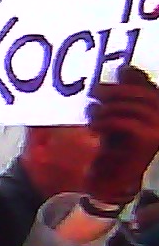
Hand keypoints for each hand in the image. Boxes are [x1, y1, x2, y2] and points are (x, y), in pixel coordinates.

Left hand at [85, 64, 158, 205]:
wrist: (115, 176)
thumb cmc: (117, 145)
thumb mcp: (119, 115)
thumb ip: (124, 95)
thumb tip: (125, 68)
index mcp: (158, 110)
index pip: (148, 88)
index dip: (131, 81)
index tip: (112, 77)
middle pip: (142, 94)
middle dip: (117, 90)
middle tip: (96, 92)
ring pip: (132, 107)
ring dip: (108, 107)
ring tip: (93, 112)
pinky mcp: (149, 140)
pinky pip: (127, 122)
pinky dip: (108, 121)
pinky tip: (96, 126)